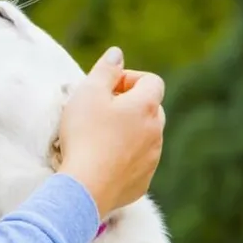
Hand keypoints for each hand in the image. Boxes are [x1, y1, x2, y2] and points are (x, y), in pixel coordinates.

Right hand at [59, 46, 165, 218]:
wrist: (85, 187)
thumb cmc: (85, 136)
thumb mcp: (88, 93)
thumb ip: (105, 69)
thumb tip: (117, 54)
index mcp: (147, 106)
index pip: (152, 80)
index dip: (129, 79)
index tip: (107, 88)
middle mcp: (156, 131)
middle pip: (151, 108)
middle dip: (130, 105)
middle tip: (101, 111)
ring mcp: (153, 158)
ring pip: (146, 136)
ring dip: (128, 131)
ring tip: (98, 138)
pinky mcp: (144, 181)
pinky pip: (138, 162)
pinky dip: (125, 157)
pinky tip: (102, 161)